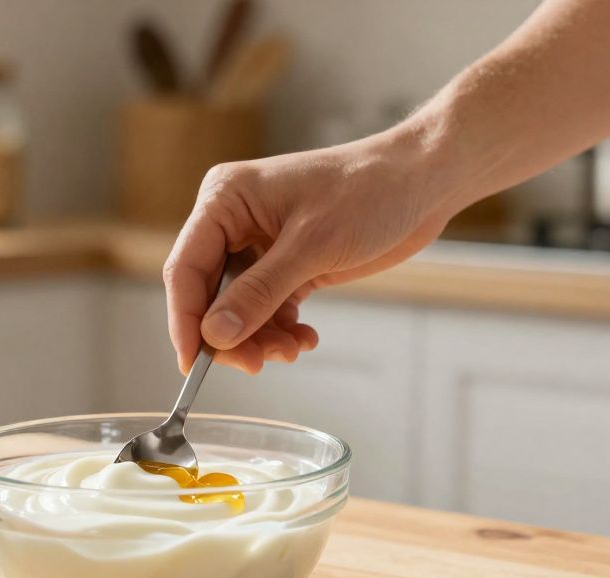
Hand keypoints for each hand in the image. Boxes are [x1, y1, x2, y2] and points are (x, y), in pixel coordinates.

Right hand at [163, 132, 453, 373]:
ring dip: (260, 337)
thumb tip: (214, 335)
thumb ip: (259, 293)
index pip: (185, 269)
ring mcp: (260, 243)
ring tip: (292, 350)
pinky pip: (268, 307)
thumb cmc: (369, 191)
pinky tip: (304, 339)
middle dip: (230, 335)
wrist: (423, 180)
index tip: (192, 365)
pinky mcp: (288, 262)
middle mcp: (234, 221)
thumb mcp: (311, 246)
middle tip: (256, 365)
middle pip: (208, 294)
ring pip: (239, 308)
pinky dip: (281, 329)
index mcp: (225, 200)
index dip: (185, 321)